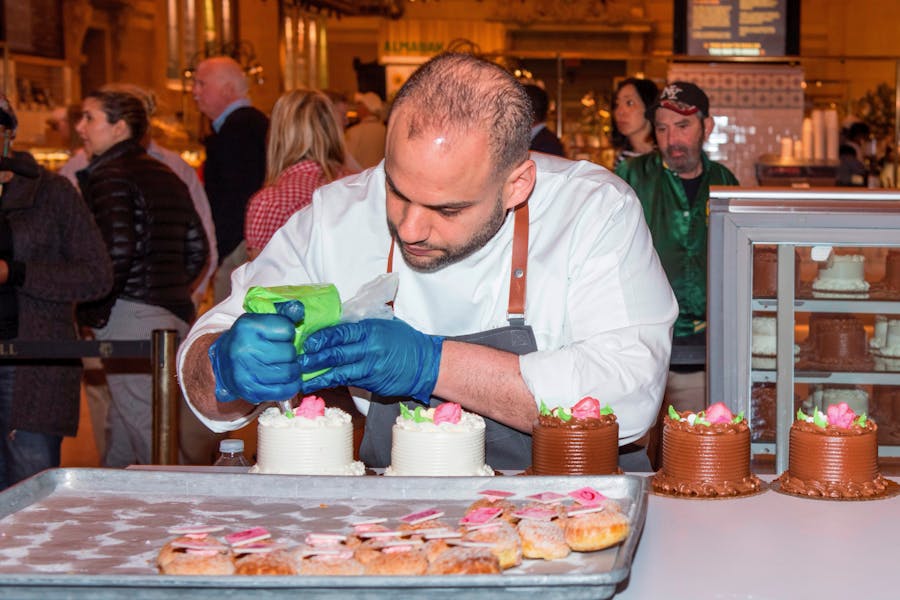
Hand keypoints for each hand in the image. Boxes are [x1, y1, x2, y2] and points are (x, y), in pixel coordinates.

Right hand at [208, 301, 304, 402]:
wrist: (222, 363)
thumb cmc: (246, 340)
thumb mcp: (259, 321)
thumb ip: (282, 314)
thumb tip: (299, 310)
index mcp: (248, 326)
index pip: (287, 329)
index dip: (289, 333)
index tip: (281, 336)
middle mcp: (244, 349)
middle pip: (289, 352)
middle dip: (291, 353)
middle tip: (284, 353)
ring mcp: (246, 372)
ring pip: (289, 372)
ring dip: (293, 370)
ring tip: (287, 366)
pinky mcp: (251, 391)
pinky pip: (283, 391)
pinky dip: (291, 386)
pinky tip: (287, 380)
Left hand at [298, 318, 443, 402]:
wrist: (425, 364)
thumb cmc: (406, 341)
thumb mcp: (386, 323)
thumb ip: (362, 323)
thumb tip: (338, 320)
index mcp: (371, 329)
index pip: (340, 332)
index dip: (321, 338)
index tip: (307, 342)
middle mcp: (369, 348)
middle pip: (335, 353)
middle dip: (313, 358)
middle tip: (296, 361)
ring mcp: (370, 367)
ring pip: (338, 371)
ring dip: (318, 375)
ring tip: (300, 377)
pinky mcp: (371, 382)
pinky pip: (347, 382)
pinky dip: (331, 383)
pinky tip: (318, 384)